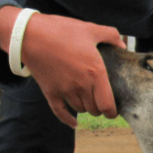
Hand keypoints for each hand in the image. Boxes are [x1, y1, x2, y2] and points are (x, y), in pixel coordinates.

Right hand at [0, 7, 125, 127]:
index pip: (108, 106)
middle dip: (100, 108)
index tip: (114, 109)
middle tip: (100, 100)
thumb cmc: (62, 30)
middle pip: (95, 110)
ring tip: (87, 100)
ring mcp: (64, 90)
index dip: (112, 111)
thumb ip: (111, 35)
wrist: (30, 34)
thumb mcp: (90, 29)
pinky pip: (60, 113)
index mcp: (95, 73)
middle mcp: (81, 86)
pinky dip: (68, 120)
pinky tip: (74, 123)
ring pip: (80, 110)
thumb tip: (123, 45)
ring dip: (85, 107)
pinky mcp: (49, 92)